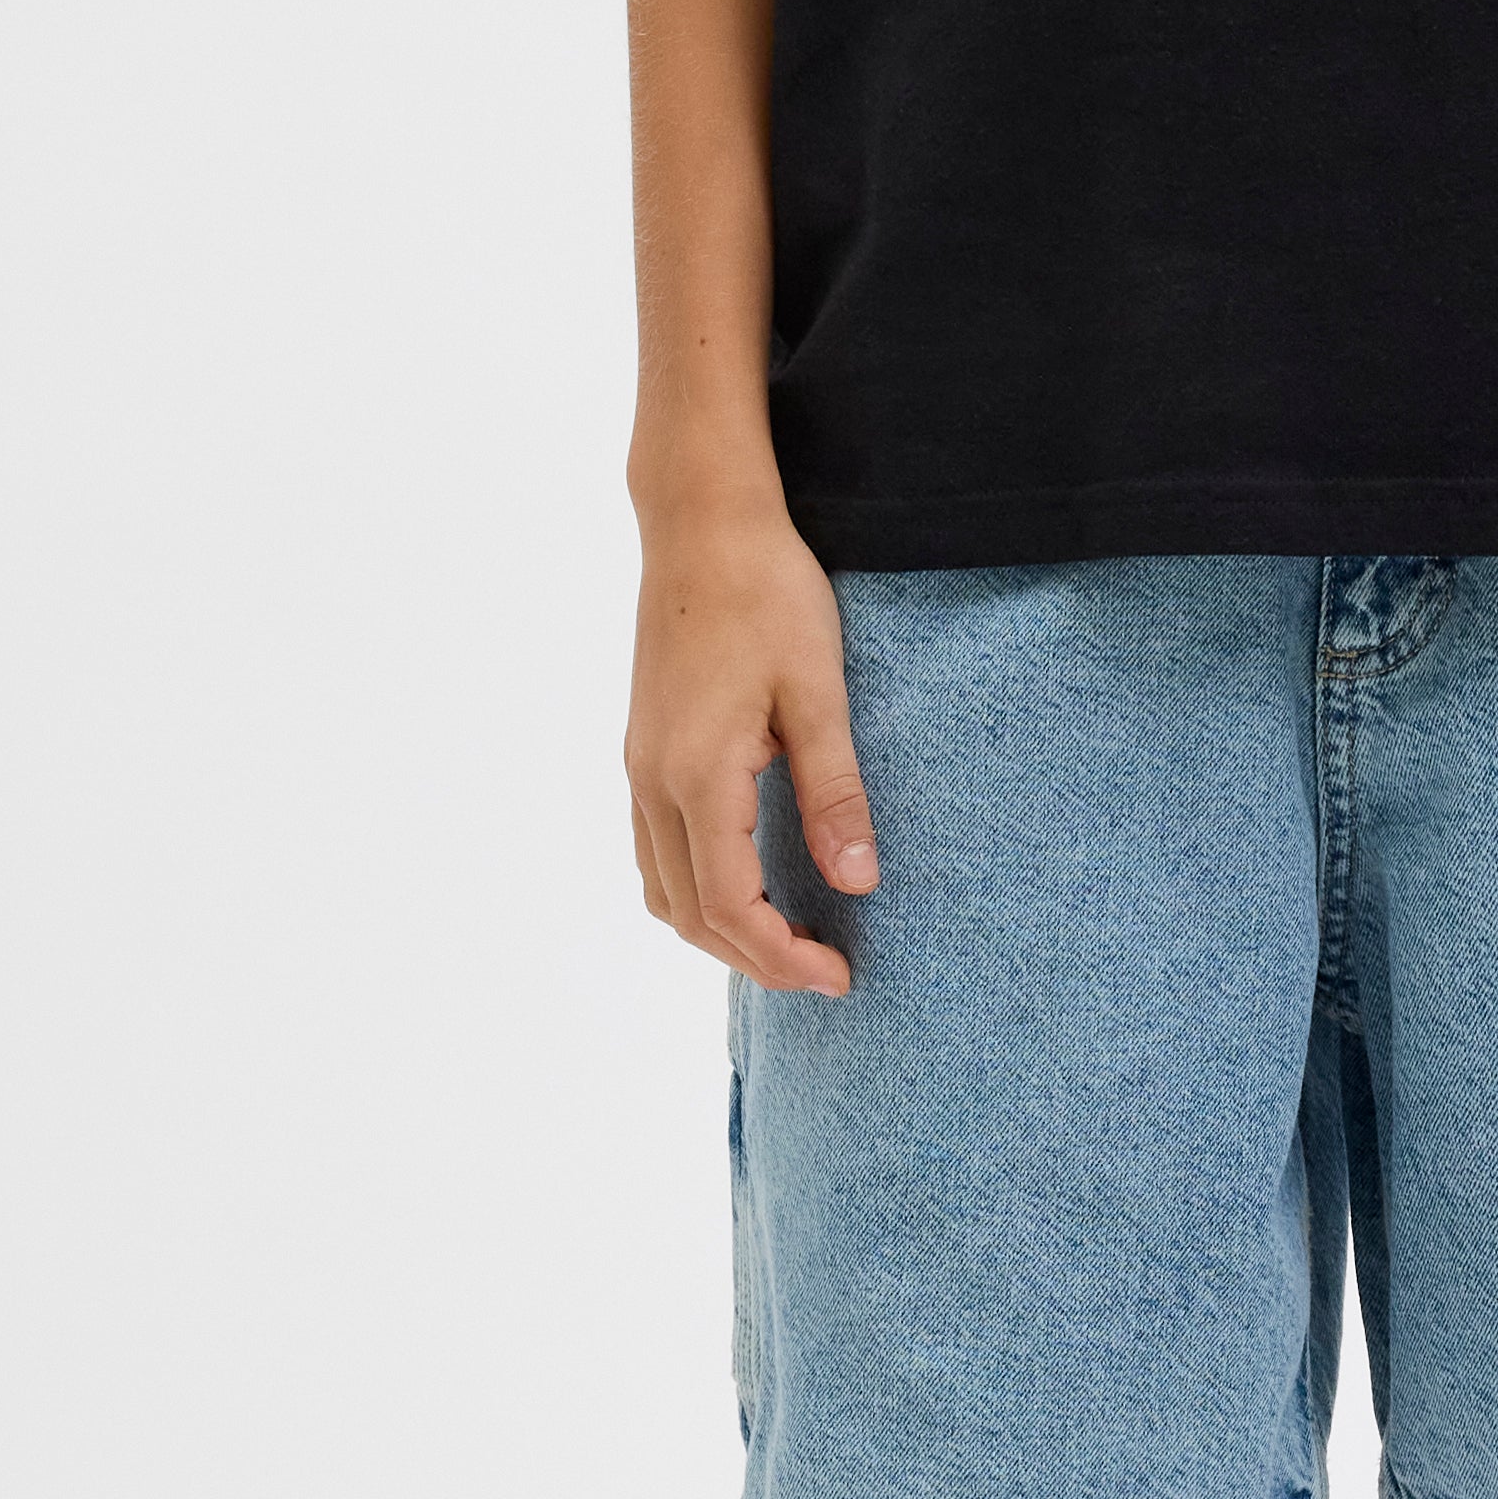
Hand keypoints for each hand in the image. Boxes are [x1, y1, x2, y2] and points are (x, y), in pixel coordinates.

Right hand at [626, 486, 877, 992]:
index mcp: (696, 774)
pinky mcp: (643, 749)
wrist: (701, 522)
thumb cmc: (767, 592)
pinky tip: (747, 886)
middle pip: (689, 914)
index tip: (841, 976)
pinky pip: (656, 850)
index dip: (781, 957)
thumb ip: (834, 792)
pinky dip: (696, 891)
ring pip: (662, 889)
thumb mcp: (818, 691)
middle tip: (827, 972)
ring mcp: (639, 766)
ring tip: (789, 942)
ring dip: (719, 931)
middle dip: (754, 958)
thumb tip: (857, 883)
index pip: (729, 907)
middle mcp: (652, 781)